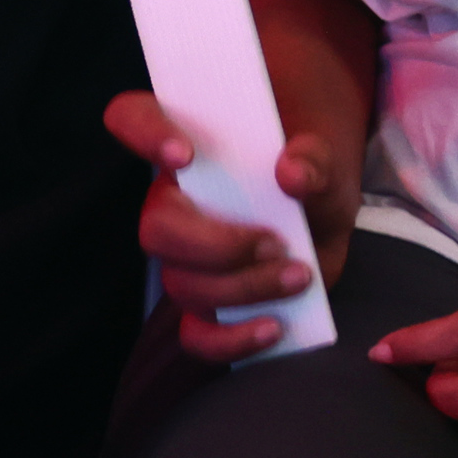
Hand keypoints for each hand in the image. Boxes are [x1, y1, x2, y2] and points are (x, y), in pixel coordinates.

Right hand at [107, 88, 358, 360]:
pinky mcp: (211, 304)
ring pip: (182, 283)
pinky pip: (196, 335)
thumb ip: (313, 158)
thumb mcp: (323, 155)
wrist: (325, 209)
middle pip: (156, 228)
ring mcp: (187, 257)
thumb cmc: (311, 167)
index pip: (132, 117)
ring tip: (299, 275)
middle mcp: (174, 202)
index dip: (145, 132)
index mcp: (186, 145)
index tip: (186, 154)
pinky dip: (231, 340)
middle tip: (274, 244)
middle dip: (215, 244)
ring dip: (242, 287)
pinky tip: (273, 328)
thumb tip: (291, 174)